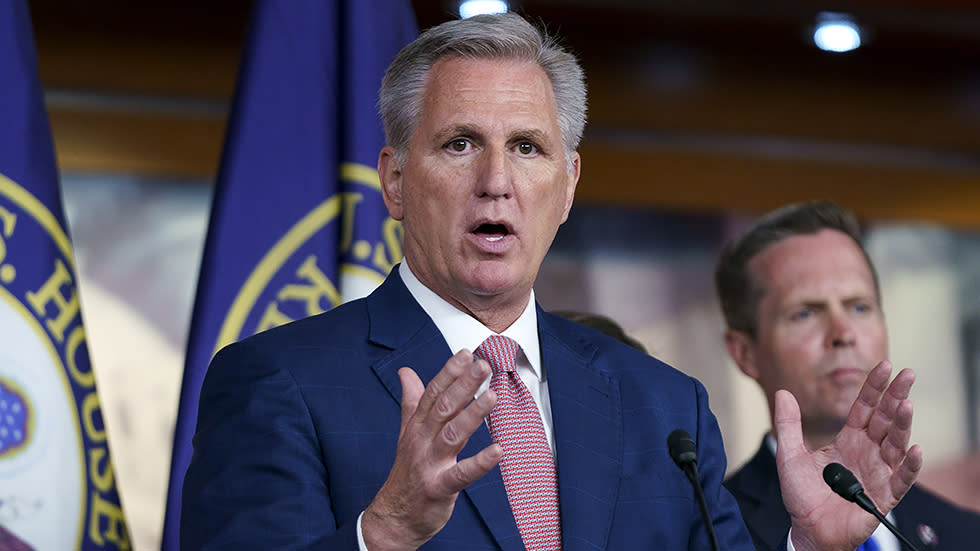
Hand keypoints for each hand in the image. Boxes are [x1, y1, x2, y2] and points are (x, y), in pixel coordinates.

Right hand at [361, 350, 501, 549]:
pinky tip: (498, 451)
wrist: (394, 517)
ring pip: (452, 434)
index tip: (466, 353)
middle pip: (443, 408)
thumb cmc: (407, 472)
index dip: (448, 373)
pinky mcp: (439, 488)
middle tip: (482, 365)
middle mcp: (421, 441)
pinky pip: (461, 474)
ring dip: (473, 414)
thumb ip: (411, 401)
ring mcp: (429, 464)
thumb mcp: (406, 433)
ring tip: (492, 396)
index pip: (432, 393)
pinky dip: (480, 463)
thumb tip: (405, 372)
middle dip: (463, 385)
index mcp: (416, 426)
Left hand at [775, 361, 921, 550]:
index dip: (874, 387)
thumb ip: (788, 424)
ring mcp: (878, 472)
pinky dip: (909, 466)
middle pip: (886, 419)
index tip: (884, 366)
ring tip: (906, 405)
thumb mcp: (789, 454)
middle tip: (907, 374)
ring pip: (896, 444)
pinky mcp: (884, 495)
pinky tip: (914, 450)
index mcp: (849, 439)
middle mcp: (868, 451)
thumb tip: (783, 392)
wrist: (807, 529)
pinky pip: (901, 479)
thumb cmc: (802, 495)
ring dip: (902, 425)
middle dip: (897, 396)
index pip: (865, 407)